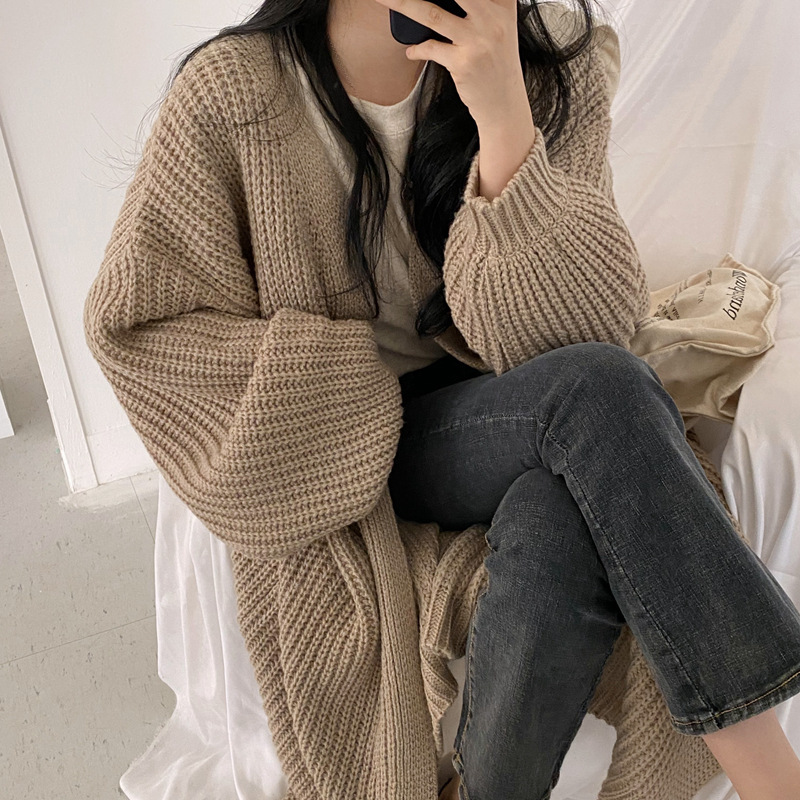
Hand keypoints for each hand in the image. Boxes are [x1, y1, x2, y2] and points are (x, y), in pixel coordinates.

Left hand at [373, 0, 528, 129]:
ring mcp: (477, 40)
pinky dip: (417, 49)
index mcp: (502, 3)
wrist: (504, 103)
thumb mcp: (498, 26)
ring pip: (431, 13)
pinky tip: (411, 51)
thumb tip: (437, 3)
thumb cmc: (496, 62)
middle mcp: (492, 17)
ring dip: (402, 4)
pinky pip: (430, 48)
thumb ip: (480, 6)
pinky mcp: (464, 63)